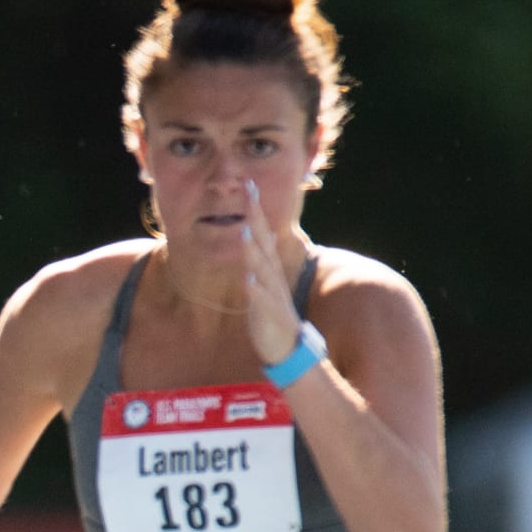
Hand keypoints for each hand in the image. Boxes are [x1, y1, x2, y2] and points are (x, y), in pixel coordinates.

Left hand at [232, 180, 303, 367]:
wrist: (287, 348)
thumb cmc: (272, 312)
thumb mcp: (266, 280)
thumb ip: (264, 256)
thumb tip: (267, 233)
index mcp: (269, 267)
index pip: (262, 231)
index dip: (255, 208)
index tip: (248, 184)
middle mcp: (272, 275)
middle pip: (263, 241)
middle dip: (255, 216)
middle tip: (248, 192)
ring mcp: (272, 294)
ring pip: (262, 268)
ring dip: (253, 249)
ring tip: (244, 230)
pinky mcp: (269, 315)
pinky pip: (261, 301)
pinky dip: (255, 290)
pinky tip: (247, 280)